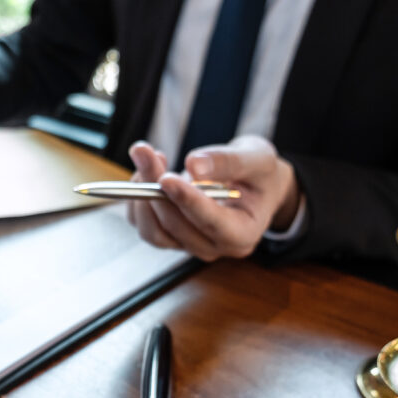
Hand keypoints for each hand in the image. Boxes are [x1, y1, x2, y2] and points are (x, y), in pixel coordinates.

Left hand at [126, 136, 301, 260]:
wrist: (252, 185)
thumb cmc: (259, 174)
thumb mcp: (257, 159)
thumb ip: (229, 161)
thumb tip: (194, 166)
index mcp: (243, 234)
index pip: (211, 223)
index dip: (187, 201)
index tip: (167, 178)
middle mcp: (215, 247)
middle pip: (176, 227)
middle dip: (156, 189)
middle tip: (144, 151)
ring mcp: (189, 244)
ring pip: (154, 231)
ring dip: (142, 194)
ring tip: (147, 156)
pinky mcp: (170, 236)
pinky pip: (144, 224)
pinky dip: (138, 198)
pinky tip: (147, 170)